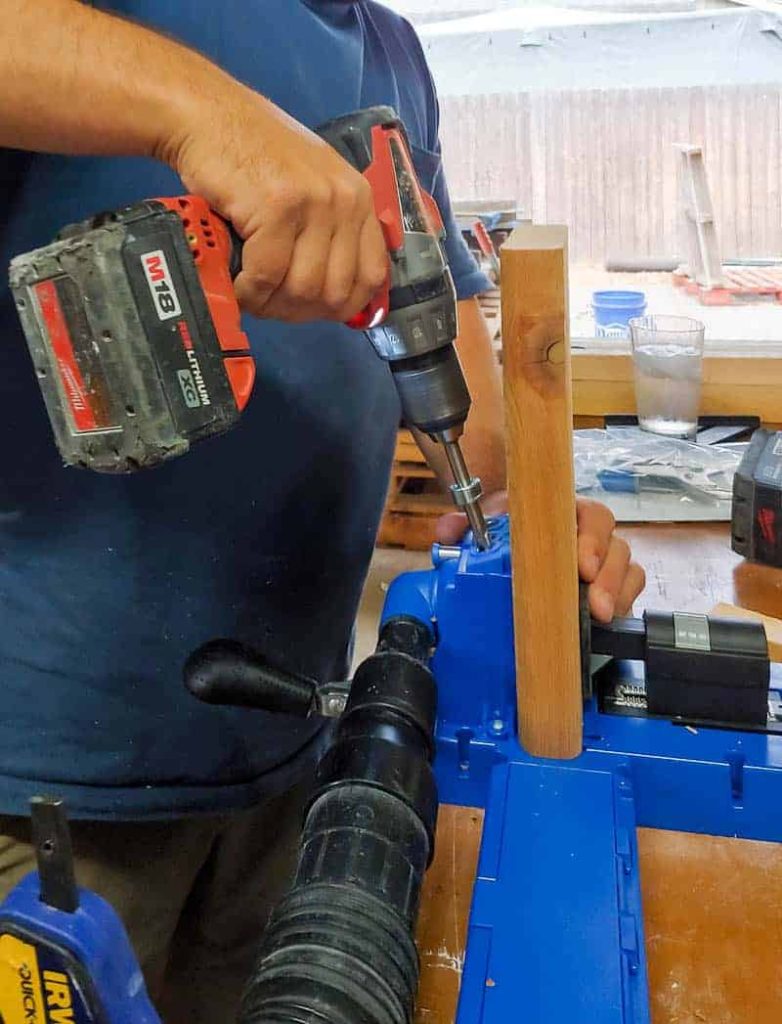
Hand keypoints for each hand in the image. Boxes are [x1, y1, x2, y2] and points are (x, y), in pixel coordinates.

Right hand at [168, 88, 387, 322]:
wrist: (206, 116)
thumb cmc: (251, 156)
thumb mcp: (308, 189)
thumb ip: (328, 234)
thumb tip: (331, 299)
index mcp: (359, 199)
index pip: (371, 276)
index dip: (341, 305)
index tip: (311, 308)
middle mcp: (344, 200)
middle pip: (335, 292)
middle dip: (299, 310)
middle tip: (270, 302)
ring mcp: (314, 203)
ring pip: (303, 290)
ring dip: (271, 304)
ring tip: (251, 292)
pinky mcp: (278, 208)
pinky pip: (266, 277)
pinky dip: (248, 291)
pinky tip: (236, 283)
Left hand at [436, 494, 644, 622]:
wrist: (512, 546)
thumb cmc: (507, 532)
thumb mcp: (483, 527)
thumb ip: (463, 526)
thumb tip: (448, 530)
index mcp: (563, 511)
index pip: (589, 514)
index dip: (591, 538)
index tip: (582, 566)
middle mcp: (589, 531)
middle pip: (615, 542)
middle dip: (608, 575)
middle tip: (594, 602)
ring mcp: (603, 558)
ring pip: (626, 566)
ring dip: (617, 591)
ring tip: (601, 615)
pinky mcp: (610, 583)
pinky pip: (631, 586)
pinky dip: (625, 600)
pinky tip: (610, 619)